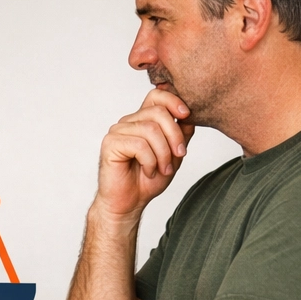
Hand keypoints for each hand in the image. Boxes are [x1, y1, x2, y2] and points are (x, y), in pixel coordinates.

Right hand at [93, 88, 194, 220]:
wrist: (129, 203)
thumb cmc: (147, 181)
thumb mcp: (173, 155)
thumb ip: (181, 135)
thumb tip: (190, 116)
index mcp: (142, 121)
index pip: (156, 96)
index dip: (173, 100)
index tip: (187, 115)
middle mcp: (128, 123)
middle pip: (158, 113)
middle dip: (175, 135)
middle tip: (180, 155)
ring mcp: (117, 132)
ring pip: (150, 130)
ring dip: (163, 153)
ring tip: (163, 169)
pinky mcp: (110, 144)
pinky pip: (139, 145)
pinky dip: (150, 161)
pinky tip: (149, 171)